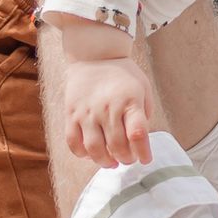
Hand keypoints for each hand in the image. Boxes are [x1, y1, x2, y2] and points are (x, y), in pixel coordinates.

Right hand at [62, 50, 154, 169]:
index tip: (145, 159)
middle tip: (128, 159)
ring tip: (111, 162)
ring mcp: (87, 112)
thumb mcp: (143, 87)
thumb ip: (144, 113)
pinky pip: (73, 141)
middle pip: (117, 145)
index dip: (143, 152)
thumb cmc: (123, 75)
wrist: (94, 55)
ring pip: (94, 148)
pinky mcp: (71, 114)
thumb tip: (140, 140)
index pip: (138, 134)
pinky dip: (82, 153)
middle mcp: (108, 108)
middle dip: (126, 159)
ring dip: (104, 161)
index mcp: (129, 101)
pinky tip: (91, 154)